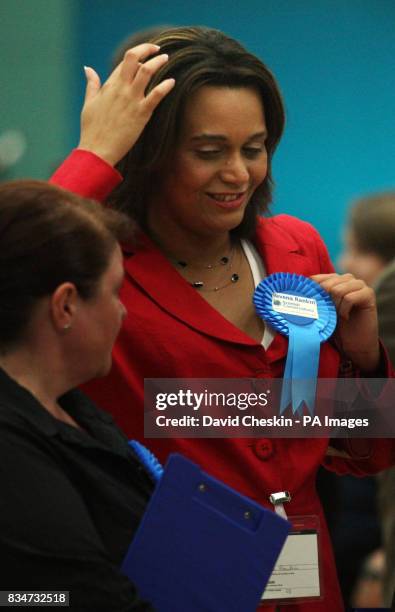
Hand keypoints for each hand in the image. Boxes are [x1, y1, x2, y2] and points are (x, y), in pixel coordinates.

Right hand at [78, 44, 174, 165]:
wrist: (97, 150)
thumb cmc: (92, 129)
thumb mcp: (89, 103)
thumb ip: (92, 84)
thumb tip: (88, 69)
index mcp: (109, 85)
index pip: (125, 61)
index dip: (137, 54)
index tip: (146, 54)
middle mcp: (121, 89)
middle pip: (134, 59)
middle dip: (148, 50)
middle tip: (158, 50)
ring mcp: (132, 100)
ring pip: (146, 72)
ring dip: (158, 62)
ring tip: (165, 59)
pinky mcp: (141, 114)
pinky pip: (156, 95)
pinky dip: (165, 86)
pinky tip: (172, 82)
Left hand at [311, 273, 379, 372]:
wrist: (354, 345)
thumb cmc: (335, 327)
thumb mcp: (321, 311)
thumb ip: (313, 298)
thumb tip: (292, 292)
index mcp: (334, 279)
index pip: (316, 278)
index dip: (311, 293)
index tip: (310, 308)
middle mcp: (347, 278)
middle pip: (327, 283)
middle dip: (324, 301)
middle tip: (328, 315)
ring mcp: (359, 284)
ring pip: (337, 290)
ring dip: (334, 307)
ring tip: (337, 316)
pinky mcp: (369, 294)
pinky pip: (349, 298)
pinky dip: (344, 310)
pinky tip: (345, 318)